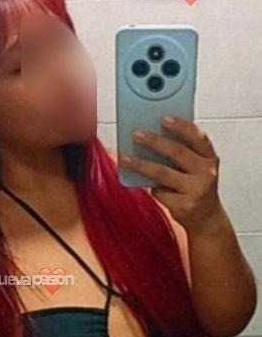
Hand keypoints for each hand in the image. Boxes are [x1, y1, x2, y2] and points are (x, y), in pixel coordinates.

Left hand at [119, 115, 222, 232]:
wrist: (206, 218)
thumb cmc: (196, 187)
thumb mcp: (196, 168)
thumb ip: (182, 154)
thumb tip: (150, 138)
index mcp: (210, 158)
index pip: (198, 137)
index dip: (182, 126)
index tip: (163, 118)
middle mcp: (206, 173)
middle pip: (178, 153)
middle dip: (155, 141)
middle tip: (136, 134)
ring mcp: (196, 190)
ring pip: (163, 173)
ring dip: (141, 164)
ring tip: (125, 158)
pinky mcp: (184, 206)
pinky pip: (160, 192)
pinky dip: (151, 188)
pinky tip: (143, 184)